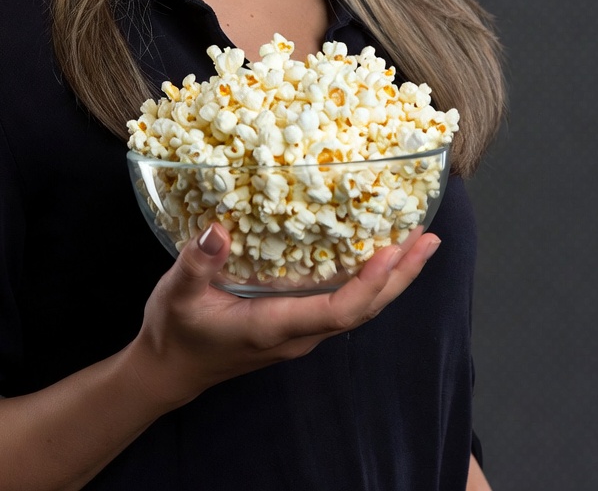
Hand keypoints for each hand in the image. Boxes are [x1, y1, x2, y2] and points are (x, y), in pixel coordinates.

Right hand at [128, 223, 440, 409]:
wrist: (169, 368)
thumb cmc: (175, 331)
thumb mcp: (178, 293)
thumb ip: (198, 263)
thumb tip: (217, 229)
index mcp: (275, 326)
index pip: (338, 311)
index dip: (370, 284)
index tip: (393, 252)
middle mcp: (298, 334)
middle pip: (364, 309)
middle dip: (400, 276)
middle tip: (428, 240)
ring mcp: (300, 332)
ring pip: (359, 308)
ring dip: (391, 277)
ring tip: (415, 243)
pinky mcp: (296, 324)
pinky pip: (345, 303)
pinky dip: (368, 279)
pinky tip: (375, 255)